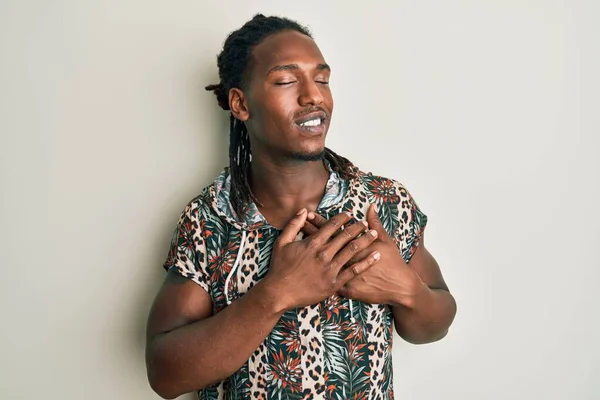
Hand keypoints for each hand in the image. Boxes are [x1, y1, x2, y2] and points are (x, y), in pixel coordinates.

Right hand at [264, 209, 380, 309]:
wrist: (280, 293)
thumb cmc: (279, 267)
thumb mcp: (282, 242)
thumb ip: (293, 225)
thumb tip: (304, 210)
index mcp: (312, 243)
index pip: (331, 226)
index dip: (342, 218)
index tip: (350, 215)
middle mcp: (323, 254)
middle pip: (345, 236)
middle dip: (357, 227)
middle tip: (365, 223)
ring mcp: (330, 269)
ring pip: (352, 251)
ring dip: (365, 240)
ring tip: (374, 234)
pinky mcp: (334, 283)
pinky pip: (354, 271)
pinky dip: (367, 262)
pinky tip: (376, 256)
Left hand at [303, 205, 426, 305]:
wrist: (399, 287)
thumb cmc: (393, 262)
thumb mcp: (385, 240)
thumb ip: (375, 223)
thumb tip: (371, 206)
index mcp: (354, 246)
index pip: (333, 231)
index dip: (320, 222)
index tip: (309, 214)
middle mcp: (347, 259)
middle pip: (324, 244)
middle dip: (310, 233)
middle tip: (298, 225)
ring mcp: (345, 275)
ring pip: (321, 263)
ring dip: (309, 254)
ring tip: (297, 246)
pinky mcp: (346, 290)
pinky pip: (327, 283)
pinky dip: (317, 278)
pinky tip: (305, 273)